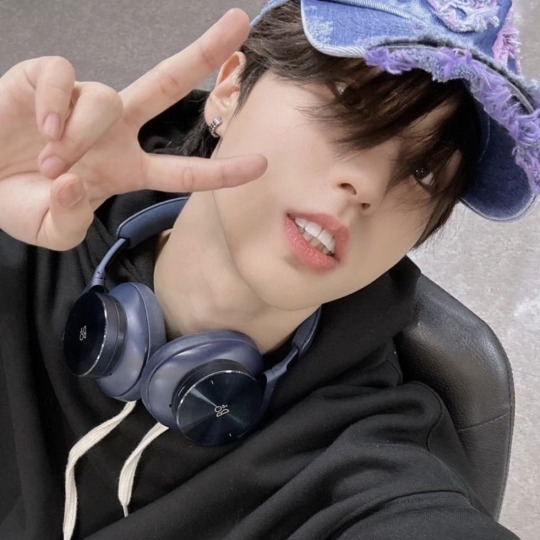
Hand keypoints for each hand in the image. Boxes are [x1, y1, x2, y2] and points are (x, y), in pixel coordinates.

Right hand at [0, 9, 266, 249]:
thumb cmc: (20, 202)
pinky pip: (65, 79)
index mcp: (126, 168)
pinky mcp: (46, 79)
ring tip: (50, 160)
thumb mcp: (53, 229)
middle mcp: (114, 130)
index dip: (220, 171)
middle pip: (167, 84)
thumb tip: (75, 183)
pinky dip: (55, 106)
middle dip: (203, 53)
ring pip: (108, 98)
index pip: (183, 171)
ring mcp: (83, 103)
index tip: (262, 164)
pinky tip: (39, 129)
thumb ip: (71, 221)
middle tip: (239, 24)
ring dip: (81, 134)